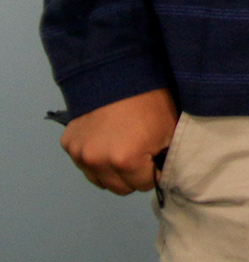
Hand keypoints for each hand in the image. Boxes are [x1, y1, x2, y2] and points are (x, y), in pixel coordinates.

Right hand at [60, 88, 177, 194]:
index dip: (154, 172)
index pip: (144, 185)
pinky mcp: (67, 144)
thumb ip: (164, 159)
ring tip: (121, 149)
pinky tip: (104, 140)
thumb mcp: (168, 131)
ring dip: (111, 172)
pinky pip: (84, 164)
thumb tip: (160, 175)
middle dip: (132, 176)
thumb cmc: (150, 101)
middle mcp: (97, 162)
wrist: (118, 74)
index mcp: (125, 161)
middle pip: (119, 188)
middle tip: (140, 156)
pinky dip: (94, 158)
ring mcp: (79, 154)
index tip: (156, 159)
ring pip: (99, 180)